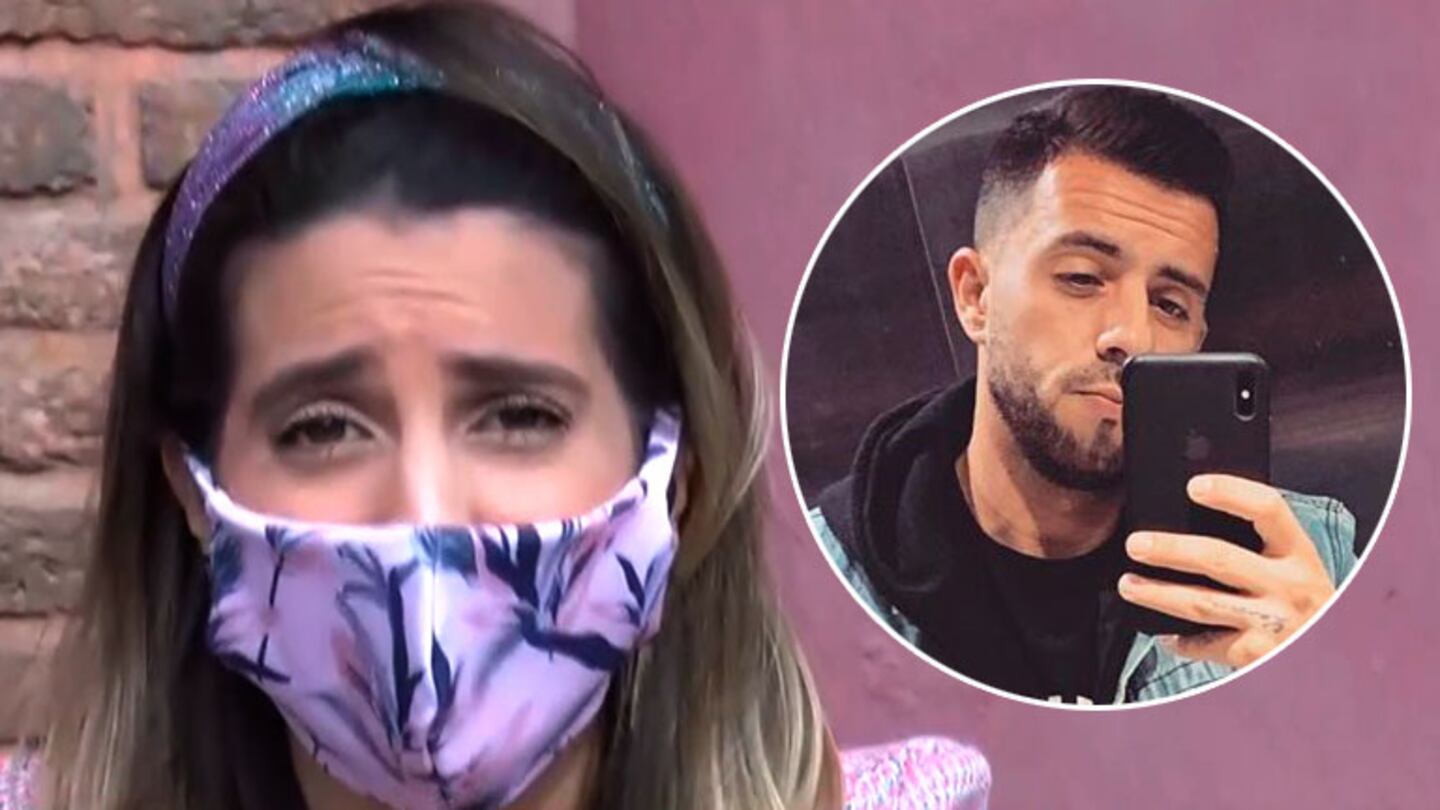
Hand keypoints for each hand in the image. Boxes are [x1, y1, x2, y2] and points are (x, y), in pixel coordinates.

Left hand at [1117, 474, 1334, 667]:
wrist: (1344, 662)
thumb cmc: (1309, 607)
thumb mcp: (1298, 570)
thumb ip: (1261, 548)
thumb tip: (1193, 520)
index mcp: (1300, 554)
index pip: (1268, 509)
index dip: (1231, 492)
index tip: (1194, 486)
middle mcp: (1289, 585)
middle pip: (1219, 558)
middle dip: (1170, 549)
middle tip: (1135, 543)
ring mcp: (1274, 622)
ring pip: (1202, 603)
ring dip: (1158, 593)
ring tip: (1129, 585)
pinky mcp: (1259, 656)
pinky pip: (1210, 645)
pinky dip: (1182, 642)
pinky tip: (1165, 636)